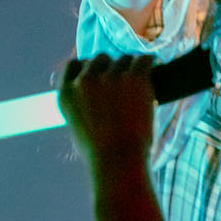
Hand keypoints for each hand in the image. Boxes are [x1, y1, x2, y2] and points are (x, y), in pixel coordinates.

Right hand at [58, 53, 155, 167]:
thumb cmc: (102, 155)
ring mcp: (109, 77)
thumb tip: (97, 98)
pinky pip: (144, 60)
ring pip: (124, 59)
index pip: (75, 65)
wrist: (119, 161)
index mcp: (67, 93)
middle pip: (101, 58)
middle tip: (125, 82)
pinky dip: (149, 64)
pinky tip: (154, 68)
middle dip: (112, 68)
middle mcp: (85, 81)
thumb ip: (83, 108)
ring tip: (141, 85)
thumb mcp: (79, 130)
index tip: (100, 73)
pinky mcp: (134, 78)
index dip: (89, 67)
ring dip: (132, 68)